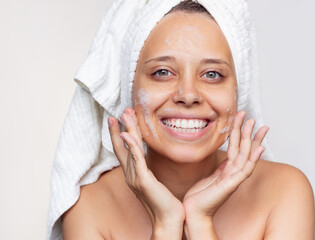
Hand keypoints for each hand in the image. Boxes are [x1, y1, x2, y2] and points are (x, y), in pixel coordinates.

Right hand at [108, 108, 184, 237]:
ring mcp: (135, 178)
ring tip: (124, 114)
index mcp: (133, 174)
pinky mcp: (143, 181)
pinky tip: (128, 134)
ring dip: (126, 130)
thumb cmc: (164, 201)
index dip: (121, 134)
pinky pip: (136, 159)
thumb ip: (147, 168)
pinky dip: (131, 146)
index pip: (124, 150)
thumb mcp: (154, 181)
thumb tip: (148, 157)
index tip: (120, 119)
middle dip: (119, 128)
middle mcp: (130, 174)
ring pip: (128, 149)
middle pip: (121, 147)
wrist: (168, 219)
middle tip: (119, 111)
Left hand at [182, 111, 268, 222]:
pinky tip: (259, 148)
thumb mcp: (211, 176)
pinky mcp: (230, 185)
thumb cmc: (200, 196)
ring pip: (245, 155)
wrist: (193, 212)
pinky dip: (253, 159)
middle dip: (247, 132)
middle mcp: (233, 173)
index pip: (236, 147)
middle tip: (251, 117)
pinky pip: (244, 170)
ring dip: (251, 139)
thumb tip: (226, 158)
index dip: (239, 132)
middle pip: (243, 148)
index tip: (243, 119)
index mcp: (227, 169)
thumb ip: (220, 167)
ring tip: (255, 125)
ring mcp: (233, 178)